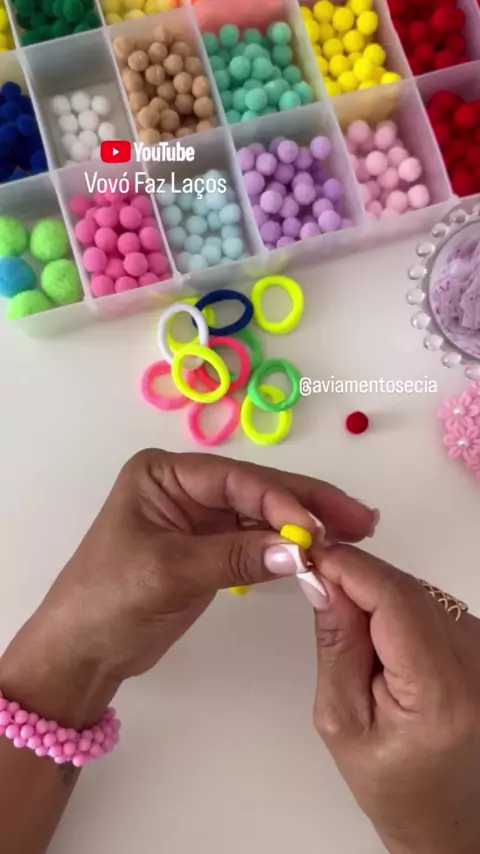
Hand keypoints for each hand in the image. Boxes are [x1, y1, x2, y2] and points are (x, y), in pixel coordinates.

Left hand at [0, 450, 374, 726]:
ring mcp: (200, 519)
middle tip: (361, 519)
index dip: (281, 500)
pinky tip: (321, 552)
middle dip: (308, 505)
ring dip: (305, 526)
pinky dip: (288, 549)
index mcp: (165, 475)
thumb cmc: (108, 599)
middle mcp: (186, 488)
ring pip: (263, 515)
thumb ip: (236, 557)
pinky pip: (257, 542)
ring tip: (357, 532)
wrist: (82, 650)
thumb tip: (303, 553)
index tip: (316, 529)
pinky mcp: (210, 549)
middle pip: (258, 491)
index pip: (236, 479)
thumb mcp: (170, 573)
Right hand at [310, 545, 479, 853]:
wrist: (442, 810)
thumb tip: (322, 580)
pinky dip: (396, 605)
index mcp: (440, 694)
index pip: (395, 600)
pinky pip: (431, 602)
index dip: (350, 568)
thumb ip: (335, 644)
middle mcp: (475, 664)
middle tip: (315, 583)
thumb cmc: (392, 781)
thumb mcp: (341, 719)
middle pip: (408, 589)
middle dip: (357, 577)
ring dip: (376, 591)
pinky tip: (378, 636)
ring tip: (349, 629)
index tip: (311, 555)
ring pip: (418, 590)